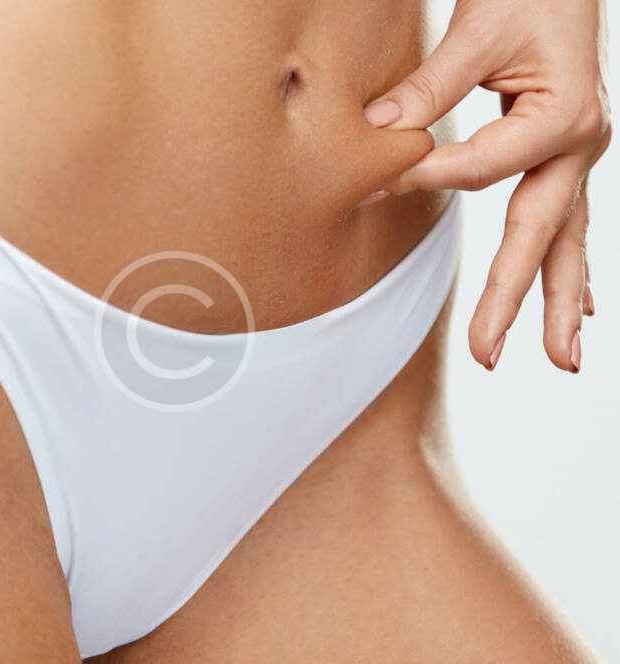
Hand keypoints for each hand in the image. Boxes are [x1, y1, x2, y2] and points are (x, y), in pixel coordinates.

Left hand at [363, 0, 610, 372]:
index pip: (485, 167)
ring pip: (567, 242)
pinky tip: (580, 309)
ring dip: (559, 303)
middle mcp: (580, 144)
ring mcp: (579, 158)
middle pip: (538, 235)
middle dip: (511, 299)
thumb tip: (377, 134)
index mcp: (563, 114)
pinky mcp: (567, 160)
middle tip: (486, 355)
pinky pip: (569, 225)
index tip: (381, 180)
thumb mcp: (478, 29)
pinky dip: (572, 269)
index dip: (430, 175)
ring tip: (561, 360)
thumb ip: (430, 87)